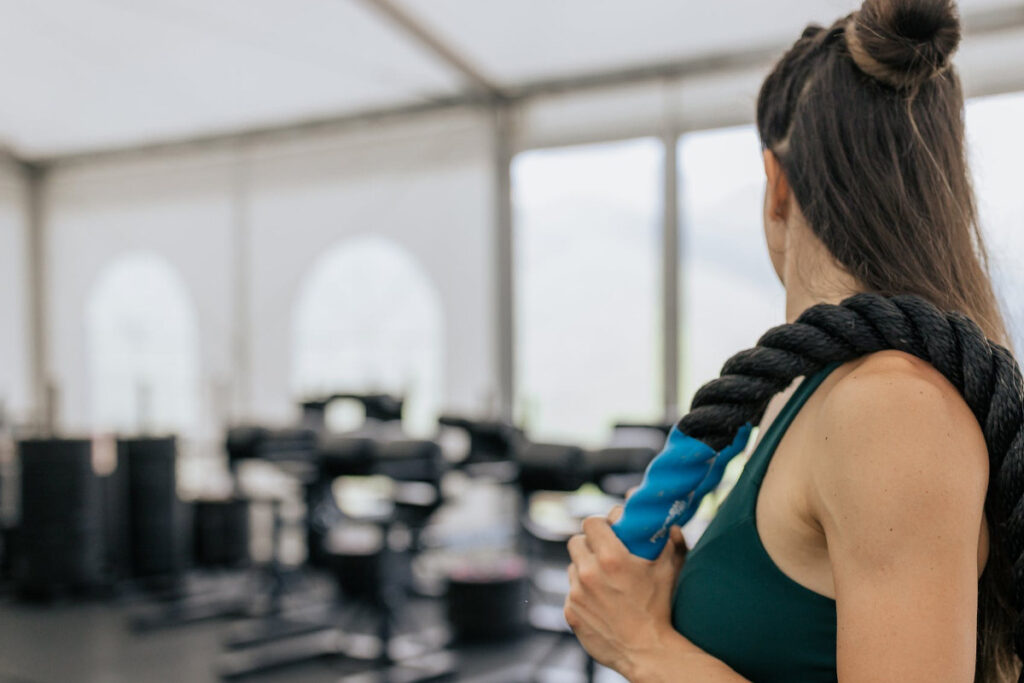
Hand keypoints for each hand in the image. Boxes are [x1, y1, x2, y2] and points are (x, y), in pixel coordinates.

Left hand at [564, 515, 687, 677]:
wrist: (647, 652)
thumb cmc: (659, 609)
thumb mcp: (669, 572)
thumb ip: (672, 544)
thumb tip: (672, 527)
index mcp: (610, 557)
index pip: (590, 523)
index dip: (600, 524)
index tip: (609, 530)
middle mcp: (588, 573)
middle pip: (576, 542)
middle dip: (589, 544)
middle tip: (604, 552)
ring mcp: (577, 594)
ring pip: (573, 567)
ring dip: (585, 568)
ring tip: (604, 580)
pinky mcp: (570, 613)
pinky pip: (572, 593)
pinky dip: (582, 593)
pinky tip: (600, 601)